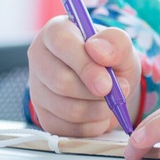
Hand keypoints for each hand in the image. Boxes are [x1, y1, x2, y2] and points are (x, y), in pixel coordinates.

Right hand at [27, 16, 141, 136]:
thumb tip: (98, 50)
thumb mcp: (122, 46)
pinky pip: (65, 128)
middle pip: (61, 82)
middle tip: (118, 92)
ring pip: (65, 108)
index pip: (61, 44)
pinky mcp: (43, 115)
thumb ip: (116, 43)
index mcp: (55, 31)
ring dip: (97, 110)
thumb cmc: (112, 59)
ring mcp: (37, 88)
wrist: (111, 83)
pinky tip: (100, 114)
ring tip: (112, 102)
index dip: (85, 65)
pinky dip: (90, 126)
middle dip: (95, 93)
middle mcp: (39, 57)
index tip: (107, 83)